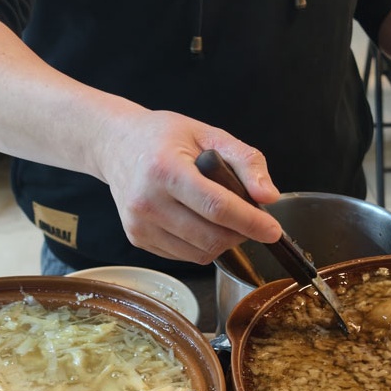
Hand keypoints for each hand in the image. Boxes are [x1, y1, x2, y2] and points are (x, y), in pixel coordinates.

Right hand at [97, 109, 282, 263]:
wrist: (117, 145)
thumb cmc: (164, 137)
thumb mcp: (209, 134)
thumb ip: (246, 161)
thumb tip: (269, 196)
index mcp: (165, 169)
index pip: (216, 206)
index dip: (250, 222)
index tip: (273, 230)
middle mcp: (147, 200)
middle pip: (210, 236)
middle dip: (240, 234)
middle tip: (249, 219)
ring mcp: (139, 224)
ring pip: (199, 253)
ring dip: (222, 242)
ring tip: (222, 217)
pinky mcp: (137, 238)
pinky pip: (185, 256)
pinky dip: (202, 245)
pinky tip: (198, 221)